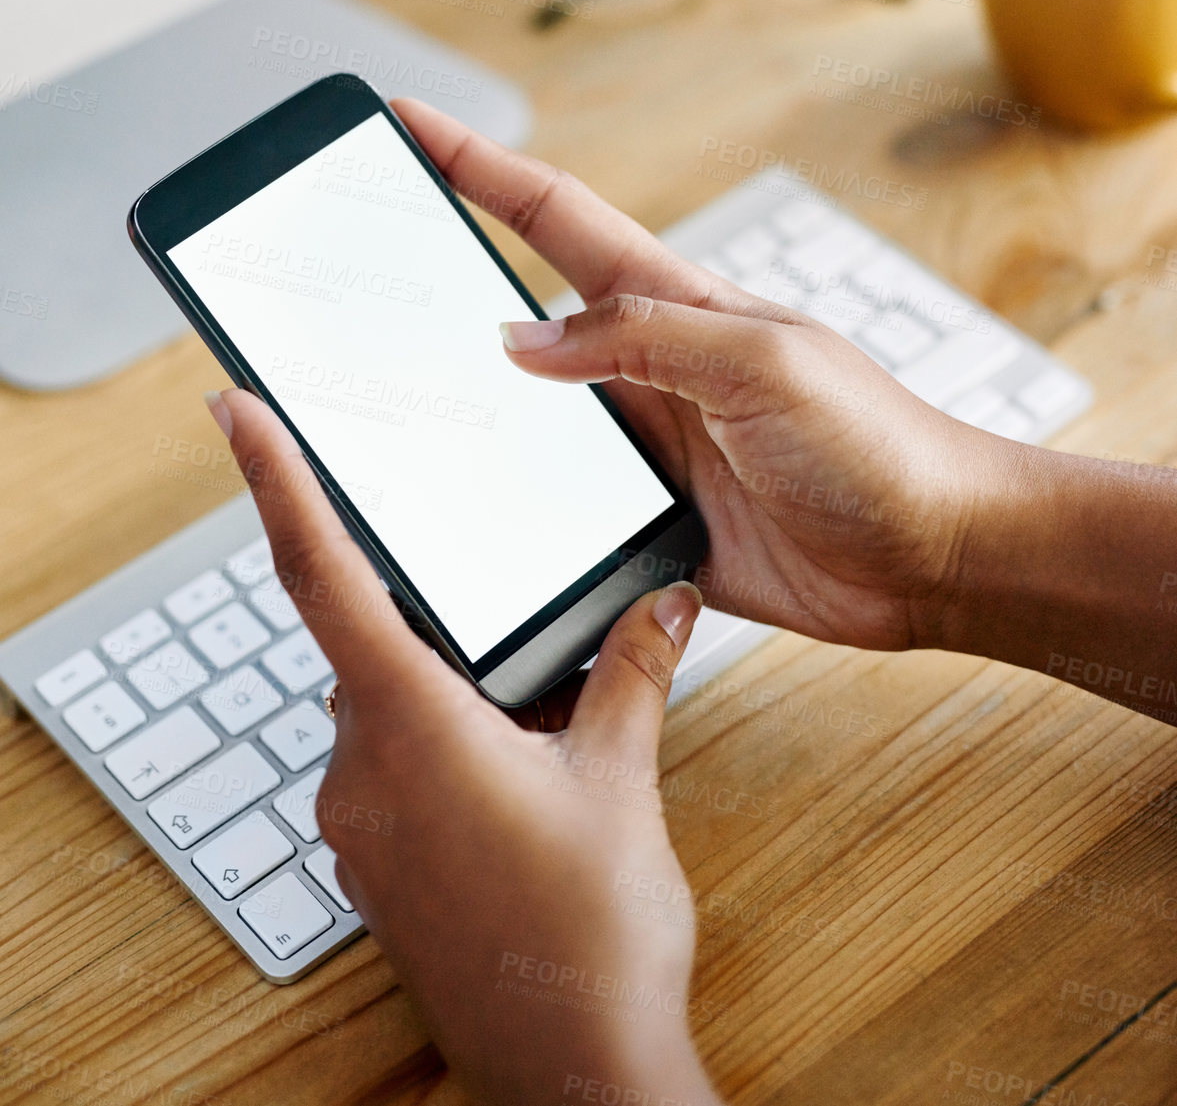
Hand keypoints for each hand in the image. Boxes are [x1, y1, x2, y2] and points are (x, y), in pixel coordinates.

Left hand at [210, 388, 722, 1105]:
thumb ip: (631, 672)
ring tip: (532, 703)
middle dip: (423, 600)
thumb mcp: (621, 781)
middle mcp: (360, 770)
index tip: (238, 413)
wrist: (575, 1075)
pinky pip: (389, 762)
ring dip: (443, 679)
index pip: (323, 576)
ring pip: (384, 702)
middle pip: (365, 638)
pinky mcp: (378, 865)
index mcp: (409, 725)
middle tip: (478, 571)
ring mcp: (360, 826)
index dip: (276, 482)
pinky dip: (438, 734)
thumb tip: (665, 599)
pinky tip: (514, 759)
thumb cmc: (593, 936)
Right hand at [392, 97, 1010, 652]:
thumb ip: (643, 340)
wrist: (935, 553)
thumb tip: (520, 341)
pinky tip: (462, 507)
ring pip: (524, 410)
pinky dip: (507, 498)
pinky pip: (558, 500)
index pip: (552, 215)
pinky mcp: (648, 517)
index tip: (405, 118)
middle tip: (355, 253)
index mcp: (672, 303)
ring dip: (461, 398)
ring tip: (379, 390)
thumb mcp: (762, 363)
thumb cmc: (877, 441)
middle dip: (436, 274)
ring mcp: (644, 442)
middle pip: (518, 307)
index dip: (476, 165)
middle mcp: (645, 365)